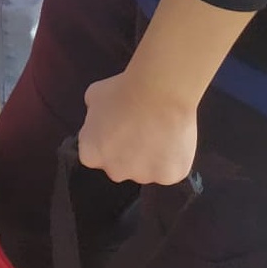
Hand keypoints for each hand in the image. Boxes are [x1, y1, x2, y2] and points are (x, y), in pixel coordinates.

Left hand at [79, 71, 198, 185]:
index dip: (108, 138)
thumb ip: (94, 116)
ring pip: (147, 169)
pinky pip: (170, 169)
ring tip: (160, 130)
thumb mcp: (94, 96)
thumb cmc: (125, 90)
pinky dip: (173, 157)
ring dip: (151, 156)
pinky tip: (175, 138)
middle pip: (120, 165)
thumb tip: (100, 117)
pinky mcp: (169, 176)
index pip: (95, 152)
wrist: (160, 92)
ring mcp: (142, 176)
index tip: (119, 126)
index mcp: (91, 153)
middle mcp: (114, 171)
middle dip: (128, 152)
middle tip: (140, 128)